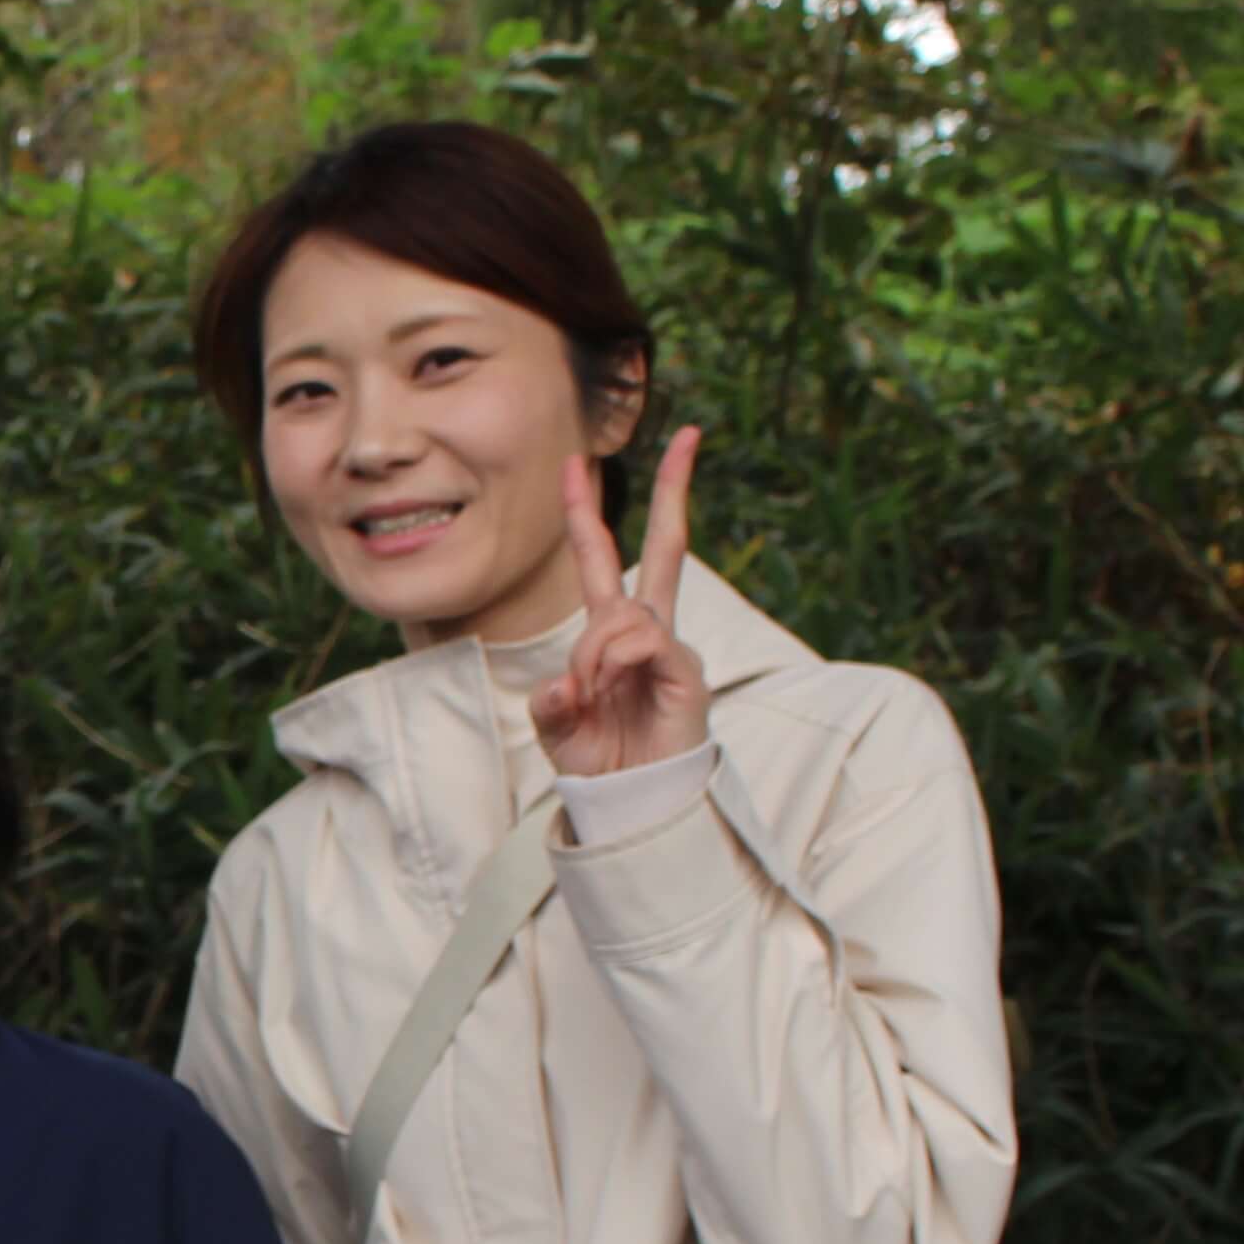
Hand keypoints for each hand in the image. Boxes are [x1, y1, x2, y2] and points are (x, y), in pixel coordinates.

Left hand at [529, 428, 710, 780]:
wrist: (633, 807)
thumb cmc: (601, 766)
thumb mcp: (557, 728)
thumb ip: (552, 699)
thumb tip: (567, 681)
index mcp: (613, 633)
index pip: (601, 560)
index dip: (585, 513)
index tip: (576, 464)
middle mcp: (648, 632)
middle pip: (667, 548)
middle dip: (674, 491)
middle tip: (690, 435)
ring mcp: (672, 649)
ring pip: (623, 613)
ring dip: (592, 650)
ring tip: (590, 692)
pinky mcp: (687, 673)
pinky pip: (643, 641)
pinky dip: (613, 661)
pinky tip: (607, 687)